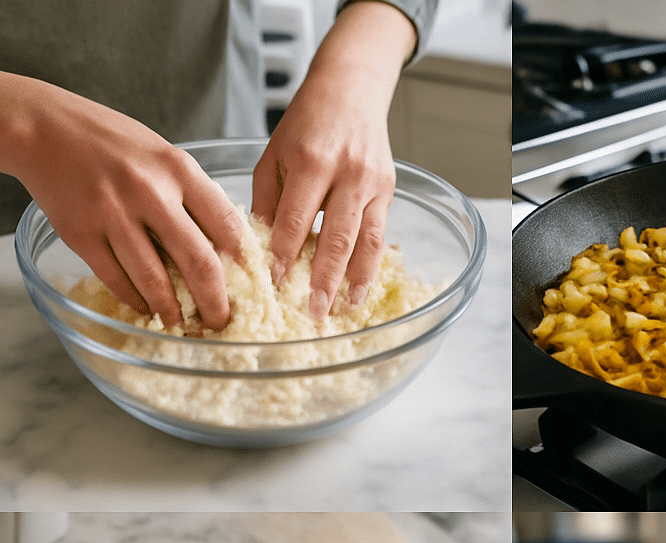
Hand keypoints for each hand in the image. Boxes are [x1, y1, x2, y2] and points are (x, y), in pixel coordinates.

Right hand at [2, 73, 241, 329]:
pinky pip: (116, 279)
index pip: (227, 225)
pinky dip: (135, 300)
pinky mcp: (80, 232)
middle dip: (215, 303)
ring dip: (172, 310)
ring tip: (182, 323)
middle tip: (220, 322)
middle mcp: (148, 191)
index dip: (244, 264)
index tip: (250, 287)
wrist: (43, 126)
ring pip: (154, 280)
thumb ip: (193, 195)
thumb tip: (226, 245)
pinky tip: (145, 307)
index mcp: (178, 169)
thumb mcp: (164, 155)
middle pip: (198, 263)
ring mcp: (112, 213)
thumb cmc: (112, 142)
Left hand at [251, 1, 415, 319]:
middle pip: (336, 236)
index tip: (276, 286)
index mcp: (311, 161)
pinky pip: (380, 236)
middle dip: (324, 279)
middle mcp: (347, 173)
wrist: (351, 90)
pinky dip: (370, 267)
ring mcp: (372, 183)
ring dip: (355, 280)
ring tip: (343, 310)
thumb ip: (268, 201)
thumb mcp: (274, 154)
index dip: (286, 256)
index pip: (296, 220)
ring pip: (366, 241)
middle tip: (313, 312)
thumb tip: (259, 248)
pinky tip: (360, 290)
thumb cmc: (306, 124)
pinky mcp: (389, 191)